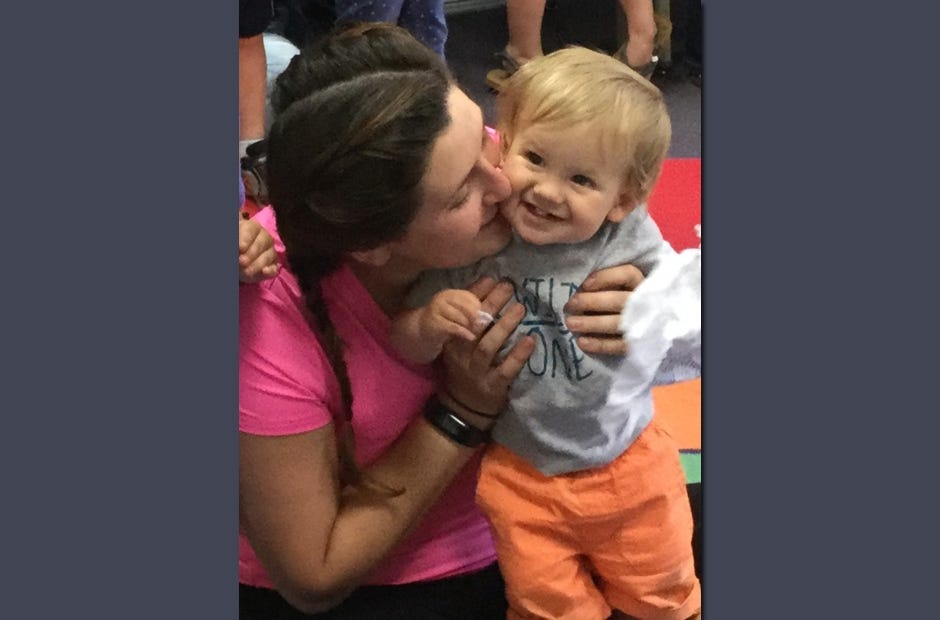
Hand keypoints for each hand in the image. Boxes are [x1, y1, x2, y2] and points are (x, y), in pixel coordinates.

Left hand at [239, 217, 278, 282]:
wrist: (236, 263)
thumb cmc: (233, 250)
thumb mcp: (230, 244)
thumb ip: (235, 245)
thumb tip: (237, 249)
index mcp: (250, 228)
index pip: (251, 229)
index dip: (246, 238)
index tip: (240, 248)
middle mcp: (263, 237)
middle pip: (262, 242)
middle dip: (251, 253)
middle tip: (241, 261)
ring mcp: (270, 251)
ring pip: (269, 255)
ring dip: (257, 264)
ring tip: (246, 271)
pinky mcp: (272, 265)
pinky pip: (274, 267)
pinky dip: (271, 270)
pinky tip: (265, 271)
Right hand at [421, 289, 484, 346]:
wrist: (422, 332)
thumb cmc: (445, 322)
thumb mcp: (458, 312)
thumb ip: (472, 308)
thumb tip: (489, 310)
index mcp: (451, 294)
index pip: (470, 297)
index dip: (479, 307)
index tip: (485, 317)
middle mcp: (442, 298)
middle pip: (466, 305)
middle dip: (476, 316)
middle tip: (482, 325)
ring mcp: (436, 310)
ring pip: (461, 317)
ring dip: (470, 326)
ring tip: (476, 332)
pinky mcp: (434, 323)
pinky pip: (454, 327)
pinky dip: (464, 333)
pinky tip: (471, 337)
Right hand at [439, 278, 534, 420]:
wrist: (465, 405)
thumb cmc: (467, 365)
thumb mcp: (462, 343)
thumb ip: (472, 318)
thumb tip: (487, 283)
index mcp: (453, 340)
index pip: (462, 315)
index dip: (476, 296)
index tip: (492, 279)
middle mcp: (461, 355)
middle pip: (474, 327)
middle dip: (491, 305)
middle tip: (508, 288)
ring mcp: (476, 372)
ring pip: (488, 347)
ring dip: (504, 326)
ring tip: (520, 308)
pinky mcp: (492, 386)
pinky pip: (505, 369)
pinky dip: (518, 354)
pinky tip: (530, 340)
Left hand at [564, 263, 644, 355]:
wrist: (644, 329)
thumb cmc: (621, 303)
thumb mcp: (618, 288)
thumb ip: (604, 286)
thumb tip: (580, 290)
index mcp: (640, 284)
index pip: (628, 275)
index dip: (606, 277)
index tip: (585, 284)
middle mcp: (645, 303)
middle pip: (620, 300)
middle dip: (593, 302)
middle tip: (571, 304)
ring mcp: (643, 325)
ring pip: (617, 323)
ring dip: (592, 323)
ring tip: (570, 323)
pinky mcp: (638, 345)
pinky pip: (618, 346)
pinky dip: (599, 344)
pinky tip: (582, 342)